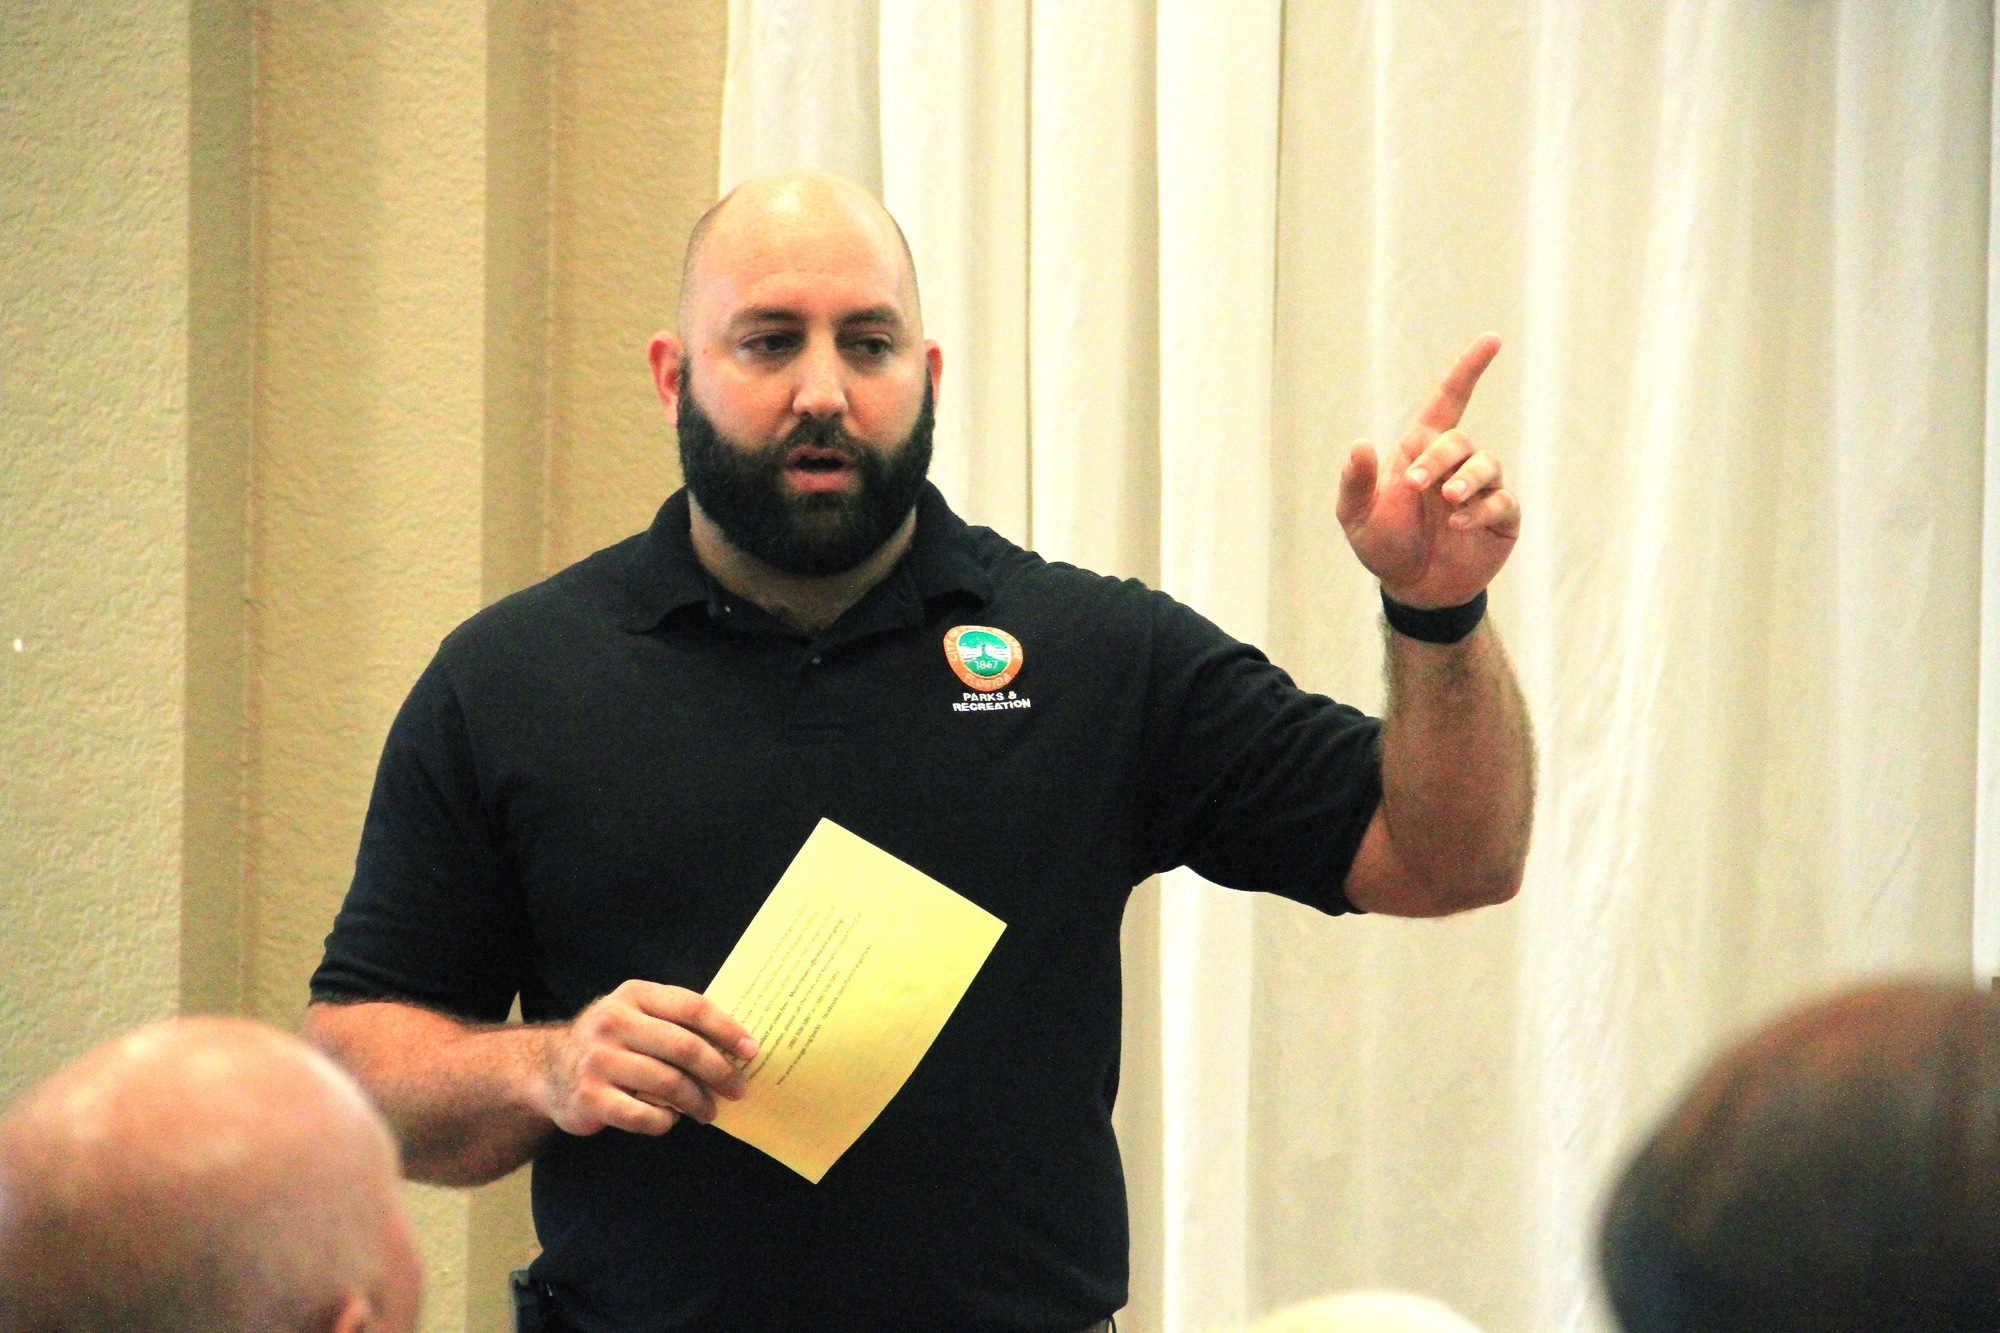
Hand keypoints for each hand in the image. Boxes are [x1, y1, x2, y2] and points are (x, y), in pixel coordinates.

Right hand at [535, 980, 758, 1136]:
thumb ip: (676, 1021)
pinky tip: (670, 1120)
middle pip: (684, 1046)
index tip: (751, 1051)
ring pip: (667, 1083)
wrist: (548, 1070)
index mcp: (634, 995)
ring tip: (709, 1112)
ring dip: (697, 1101)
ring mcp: (599, 1060)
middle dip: (719, 1071)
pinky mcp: (589, 1097)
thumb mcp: (637, 1015)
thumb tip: (736, 1045)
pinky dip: (664, 1122)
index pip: (692, 1007)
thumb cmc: (612, 1042)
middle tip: (738, 1089)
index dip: (727, 1030)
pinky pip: (643, 1115)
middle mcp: (613, 1022)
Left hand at [1337, 333, 1519, 608]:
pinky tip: (1459, 523)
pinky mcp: (1501, 517)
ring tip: (1447, 500)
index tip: (1491, 340)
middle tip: (1418, 486)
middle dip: (1439, 459)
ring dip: (1466, 478)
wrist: (1413, 588)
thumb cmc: (1384, 545)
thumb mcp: (1356, 516)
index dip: (1469, 369)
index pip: (1450, 400)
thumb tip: (1358, 444)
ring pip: (1487, 464)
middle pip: (1459, 440)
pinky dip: (1481, 509)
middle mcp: (1455, 464)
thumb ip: (1355, 483)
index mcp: (1421, 451)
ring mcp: (1482, 489)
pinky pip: (1501, 501)